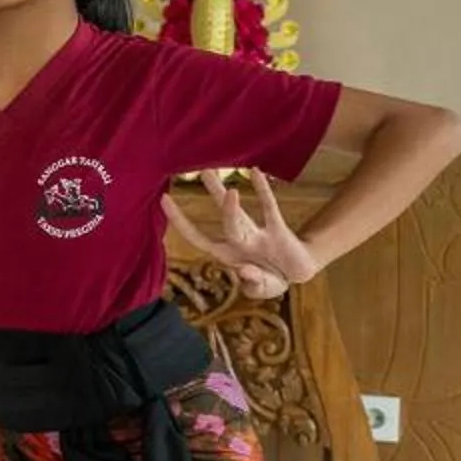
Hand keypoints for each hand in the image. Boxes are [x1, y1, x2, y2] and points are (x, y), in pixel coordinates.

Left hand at [164, 168, 317, 298]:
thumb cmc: (270, 281)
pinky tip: (255, 172)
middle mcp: (238, 240)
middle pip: (223, 219)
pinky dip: (263, 191)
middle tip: (204, 171)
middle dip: (215, 198)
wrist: (297, 275)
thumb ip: (253, 283)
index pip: (198, 237)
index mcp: (227, 255)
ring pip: (240, 214)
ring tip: (217, 174)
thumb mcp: (261, 289)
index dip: (180, 222)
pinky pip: (269, 209)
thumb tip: (244, 270)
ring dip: (229, 200)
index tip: (163, 199)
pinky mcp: (279, 232)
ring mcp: (258, 235)